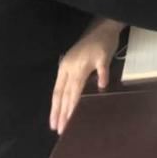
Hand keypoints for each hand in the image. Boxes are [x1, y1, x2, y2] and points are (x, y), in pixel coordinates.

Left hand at [51, 18, 122, 133]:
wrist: (102, 28)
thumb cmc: (89, 47)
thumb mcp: (76, 63)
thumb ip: (72, 80)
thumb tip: (68, 101)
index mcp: (64, 69)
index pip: (57, 93)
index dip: (55, 109)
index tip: (54, 125)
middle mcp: (72, 66)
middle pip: (65, 92)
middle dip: (62, 112)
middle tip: (61, 129)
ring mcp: (86, 61)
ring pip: (77, 85)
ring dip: (73, 104)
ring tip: (71, 119)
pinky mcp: (101, 56)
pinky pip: (101, 68)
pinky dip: (101, 77)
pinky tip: (101, 87)